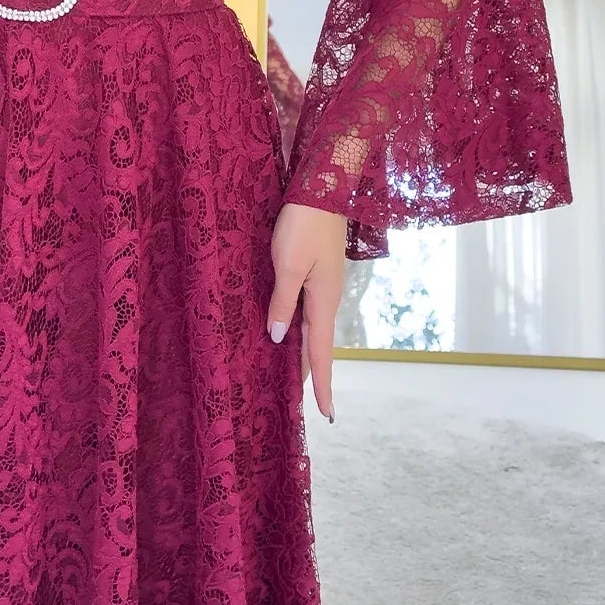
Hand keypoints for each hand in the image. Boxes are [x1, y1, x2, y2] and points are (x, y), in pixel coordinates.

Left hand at [267, 201, 345, 419]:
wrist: (322, 189)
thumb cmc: (303, 225)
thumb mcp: (288, 265)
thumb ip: (282, 302)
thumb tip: (277, 338)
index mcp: (323, 301)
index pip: (322, 353)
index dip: (323, 384)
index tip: (327, 415)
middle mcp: (327, 298)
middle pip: (319, 344)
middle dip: (314, 374)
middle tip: (309, 404)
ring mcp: (324, 285)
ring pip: (313, 328)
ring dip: (306, 352)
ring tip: (296, 376)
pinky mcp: (318, 272)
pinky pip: (309, 310)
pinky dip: (302, 329)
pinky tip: (291, 331)